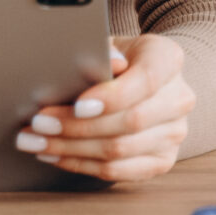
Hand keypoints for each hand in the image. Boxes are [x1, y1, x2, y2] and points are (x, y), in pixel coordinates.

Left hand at [15, 34, 194, 181]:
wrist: (146, 78)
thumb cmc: (118, 58)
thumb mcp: (108, 43)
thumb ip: (102, 50)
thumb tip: (103, 62)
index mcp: (169, 59)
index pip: (145, 80)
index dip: (112, 97)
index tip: (77, 105)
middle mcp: (179, 98)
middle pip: (130, 121)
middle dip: (77, 127)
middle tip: (39, 123)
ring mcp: (174, 133)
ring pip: (120, 150)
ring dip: (71, 149)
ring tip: (36, 142)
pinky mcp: (162, 160)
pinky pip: (119, 171)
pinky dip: (81, 164)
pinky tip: (55, 155)